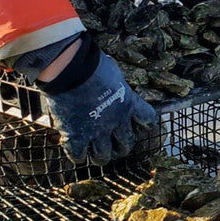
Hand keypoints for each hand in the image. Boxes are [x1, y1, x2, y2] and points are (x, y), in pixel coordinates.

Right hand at [42, 47, 157, 164]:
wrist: (72, 69)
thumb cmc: (92, 64)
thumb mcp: (114, 74)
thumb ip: (116, 87)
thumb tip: (113, 84)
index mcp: (129, 104)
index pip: (148, 120)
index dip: (143, 125)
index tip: (137, 125)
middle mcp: (117, 121)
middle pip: (126, 144)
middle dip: (121, 147)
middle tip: (113, 144)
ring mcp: (97, 131)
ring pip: (103, 156)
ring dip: (100, 155)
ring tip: (95, 152)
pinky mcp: (76, 137)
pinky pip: (79, 156)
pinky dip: (77, 155)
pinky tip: (75, 150)